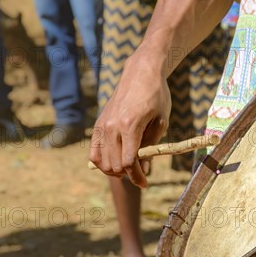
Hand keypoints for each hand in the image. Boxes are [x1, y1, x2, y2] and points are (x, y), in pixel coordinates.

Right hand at [89, 49, 170, 187]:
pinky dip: (101, 162)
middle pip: (115, 165)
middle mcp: (112, 127)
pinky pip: (94, 151)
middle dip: (128, 175)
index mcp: (130, 126)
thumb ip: (151, 146)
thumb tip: (142, 168)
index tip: (145, 184)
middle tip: (140, 174)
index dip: (137, 177)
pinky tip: (114, 162)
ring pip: (102, 162)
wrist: (140, 72)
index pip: (129, 162)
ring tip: (128, 169)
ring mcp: (102, 125)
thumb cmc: (157, 96)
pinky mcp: (98, 123)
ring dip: (114, 171)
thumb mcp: (161, 121)